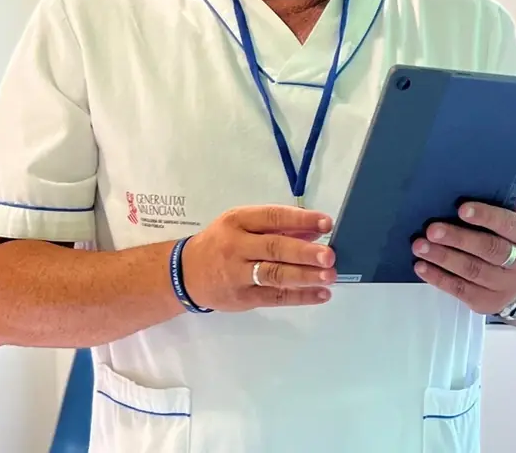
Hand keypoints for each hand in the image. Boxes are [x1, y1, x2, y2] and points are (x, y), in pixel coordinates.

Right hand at [181, 205, 336, 310]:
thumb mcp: (242, 225)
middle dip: (304, 253)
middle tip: (329, 256)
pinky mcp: (243, 298)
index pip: (273, 217)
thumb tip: (315, 232)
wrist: (185, 273)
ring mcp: (238, 274)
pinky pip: (275, 297)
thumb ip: (277, 227)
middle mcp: (236, 246)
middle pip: (274, 248)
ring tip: (329, 276)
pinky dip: (300, 297)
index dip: (301, 220)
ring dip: (305, 276)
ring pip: (275, 275)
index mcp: (238, 221)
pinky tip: (320, 294)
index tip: (326, 223)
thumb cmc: (221, 243)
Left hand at [412, 195, 515, 315]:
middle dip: (458, 238)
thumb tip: (495, 182)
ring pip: (473, 271)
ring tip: (420, 247)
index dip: (486, 216)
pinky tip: (422, 267)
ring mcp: (507, 287)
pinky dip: (439, 278)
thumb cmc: (510, 244)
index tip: (461, 208)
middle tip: (432, 229)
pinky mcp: (489, 304)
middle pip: (490, 249)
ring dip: (443, 257)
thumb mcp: (514, 226)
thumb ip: (504, 206)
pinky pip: (461, 290)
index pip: (510, 224)